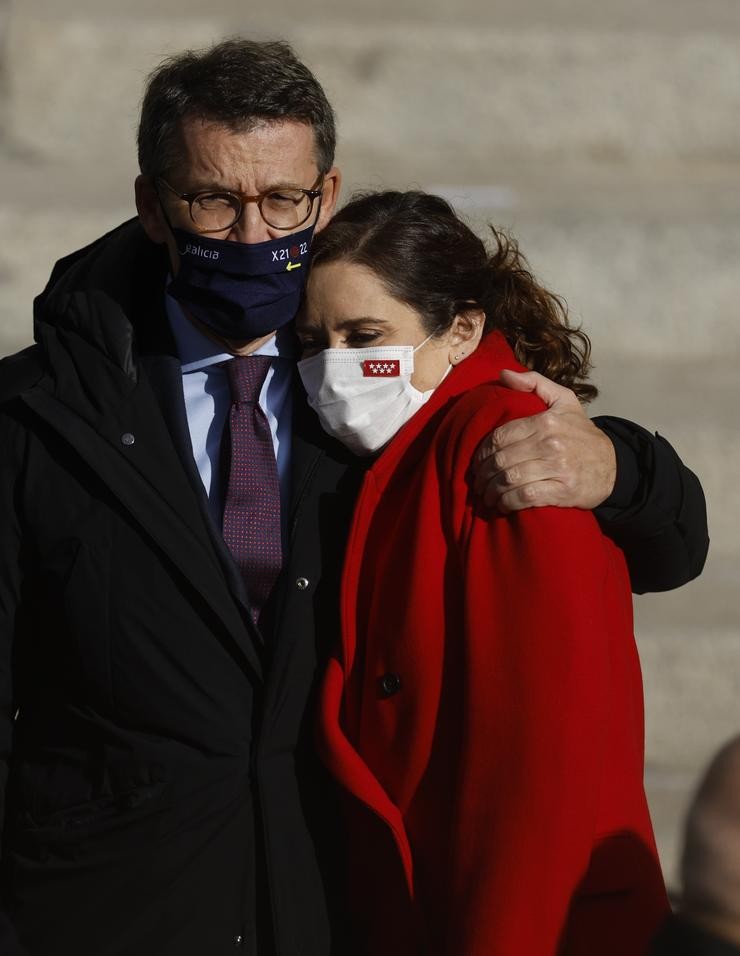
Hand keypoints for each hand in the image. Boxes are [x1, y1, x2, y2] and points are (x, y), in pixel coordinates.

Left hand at [474, 370, 616, 512]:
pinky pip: (525, 498)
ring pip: (510, 479)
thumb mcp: (564, 400)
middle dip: (483, 474)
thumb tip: (503, 374)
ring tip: (485, 495)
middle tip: (477, 481)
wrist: (614, 466)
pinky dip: (508, 502)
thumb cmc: (581, 432)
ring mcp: (556, 468)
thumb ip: (534, 383)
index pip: (500, 436)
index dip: (482, 451)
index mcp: (545, 421)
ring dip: (491, 490)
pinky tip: (502, 504)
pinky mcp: (562, 491)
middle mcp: (550, 443)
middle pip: (501, 459)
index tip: (477, 461)